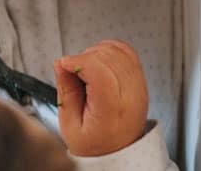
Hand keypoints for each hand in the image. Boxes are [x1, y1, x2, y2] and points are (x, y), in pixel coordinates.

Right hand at [54, 40, 148, 156]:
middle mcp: (130, 96)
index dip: (80, 61)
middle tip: (73, 71)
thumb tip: (61, 64)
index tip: (65, 63)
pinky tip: (98, 60)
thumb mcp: (70, 126)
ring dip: (96, 52)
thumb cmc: (95, 143)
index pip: (101, 73)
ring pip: (117, 51)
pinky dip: (110, 49)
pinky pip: (127, 52)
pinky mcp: (139, 80)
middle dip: (84, 57)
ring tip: (85, 69)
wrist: (118, 151)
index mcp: (112, 111)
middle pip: (108, 57)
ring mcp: (138, 86)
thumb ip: (66, 93)